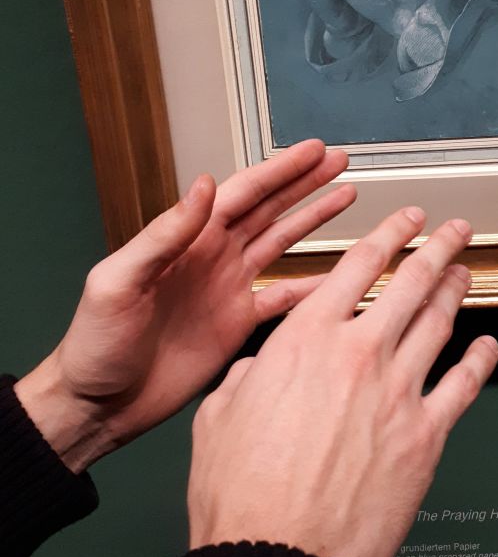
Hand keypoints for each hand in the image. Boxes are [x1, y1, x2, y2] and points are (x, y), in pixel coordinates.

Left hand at [15, 140, 355, 473]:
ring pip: (281, 244)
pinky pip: (284, 299)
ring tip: (344, 196)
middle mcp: (213, 258)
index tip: (311, 151)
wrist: (98, 404)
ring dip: (311, 219)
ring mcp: (228, 289)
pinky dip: (312, 286)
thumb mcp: (119, 281)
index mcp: (188, 242)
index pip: (243, 194)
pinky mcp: (236, 325)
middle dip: (304, 183)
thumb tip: (201, 186)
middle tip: (337, 161)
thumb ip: (164, 234)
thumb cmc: (95, 344)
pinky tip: (337, 276)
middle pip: (269, 209)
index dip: (280, 171)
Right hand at [187, 207, 497, 556]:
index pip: (358, 265)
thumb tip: (262, 369)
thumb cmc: (243, 494)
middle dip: (438, 247)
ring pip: (440, 323)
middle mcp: (358, 355)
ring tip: (465, 272)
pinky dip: (481, 360)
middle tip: (454, 230)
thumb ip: (248, 377)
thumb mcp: (220, 415)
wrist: (277, 555)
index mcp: (306, 340)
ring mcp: (398, 392)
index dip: (389, 232)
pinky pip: (464, 385)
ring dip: (457, 291)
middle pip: (412, 282)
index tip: (406, 218)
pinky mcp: (425, 436)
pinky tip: (488, 346)